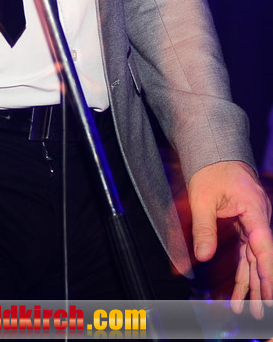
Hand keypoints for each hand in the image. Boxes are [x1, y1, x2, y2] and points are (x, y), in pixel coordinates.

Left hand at [188, 160, 272, 316]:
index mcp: (255, 209)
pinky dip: (245, 273)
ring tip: (252, 312)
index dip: (268, 274)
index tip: (270, 297)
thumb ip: (204, 227)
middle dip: (264, 289)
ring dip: (254, 286)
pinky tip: (241, 292)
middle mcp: (259, 219)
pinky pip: (248, 254)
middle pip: (263, 259)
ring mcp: (254, 224)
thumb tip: (202, 256)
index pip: (264, 247)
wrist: (215, 151)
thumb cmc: (210, 169)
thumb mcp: (202, 197)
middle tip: (261, 316)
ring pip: (256, 260)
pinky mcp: (246, 227)